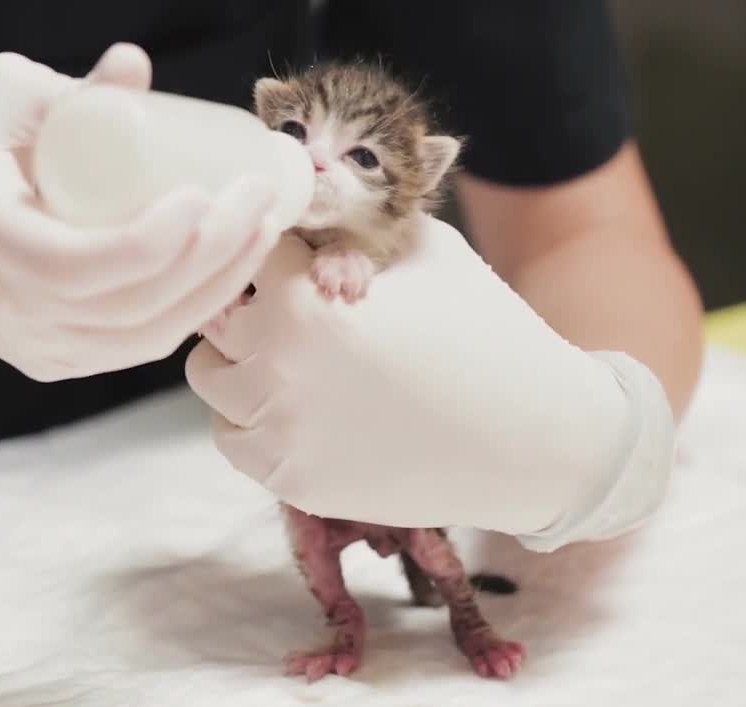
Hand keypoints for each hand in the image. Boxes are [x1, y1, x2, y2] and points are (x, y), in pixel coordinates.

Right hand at [0, 44, 284, 380]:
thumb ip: (70, 90)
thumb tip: (139, 67)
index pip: (81, 264)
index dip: (156, 241)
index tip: (207, 195)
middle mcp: (3, 305)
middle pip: (131, 308)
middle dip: (214, 259)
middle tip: (262, 202)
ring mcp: (27, 344)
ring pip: (141, 340)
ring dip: (215, 291)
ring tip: (260, 235)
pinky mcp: (46, 359)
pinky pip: (130, 349)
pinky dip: (187, 316)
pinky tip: (226, 274)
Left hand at [185, 214, 675, 550]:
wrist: (533, 441)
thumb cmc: (487, 334)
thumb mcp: (425, 251)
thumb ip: (354, 220)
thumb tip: (311, 188)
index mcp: (302, 300)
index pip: (248, 246)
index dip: (277, 241)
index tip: (298, 249)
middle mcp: (276, 367)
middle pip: (217, 309)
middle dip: (252, 296)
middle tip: (295, 301)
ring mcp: (279, 430)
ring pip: (212, 376)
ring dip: (241, 357)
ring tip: (295, 354)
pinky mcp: (291, 480)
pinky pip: (234, 437)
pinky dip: (254, 417)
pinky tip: (301, 403)